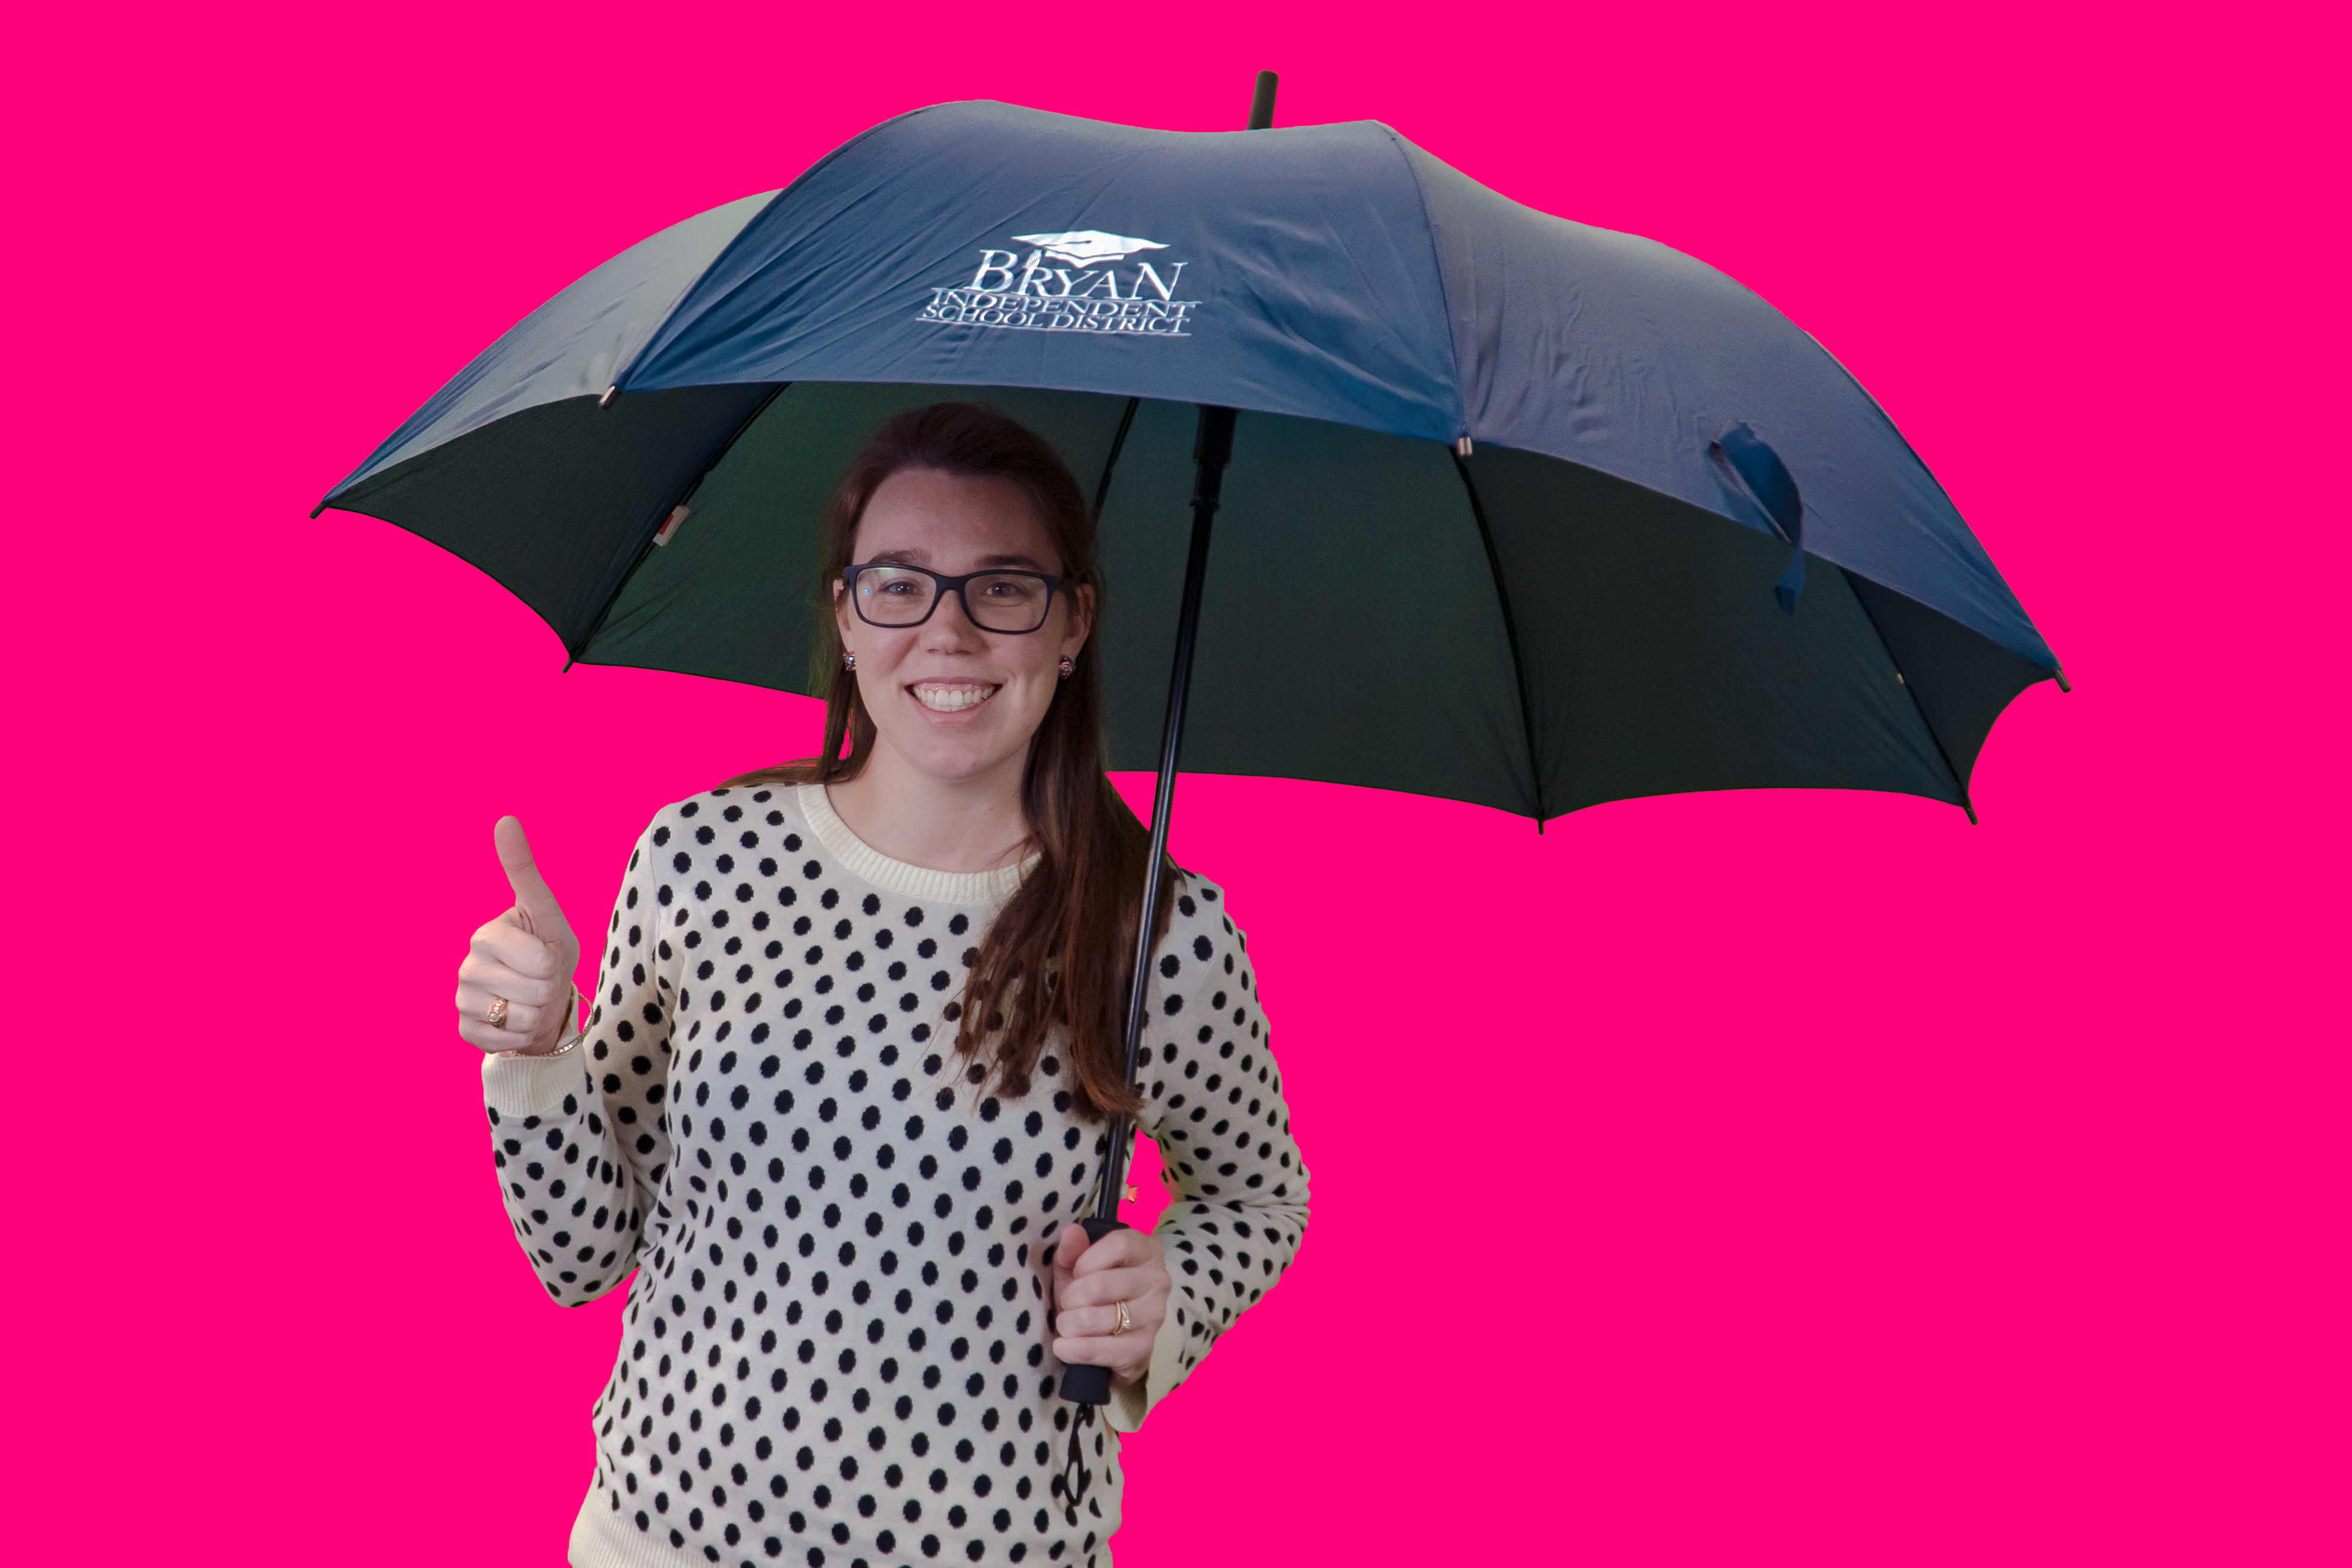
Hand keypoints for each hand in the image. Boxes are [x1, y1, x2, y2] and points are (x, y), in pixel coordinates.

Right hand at [455, 816, 581, 1055]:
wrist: (544, 1001)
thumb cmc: (549, 950)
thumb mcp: (547, 912)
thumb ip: (524, 870)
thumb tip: (505, 819)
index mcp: (487, 933)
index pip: (542, 961)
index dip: (556, 963)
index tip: (546, 953)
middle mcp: (468, 964)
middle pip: (537, 989)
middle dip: (549, 988)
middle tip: (540, 980)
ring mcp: (462, 998)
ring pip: (522, 1017)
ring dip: (537, 1012)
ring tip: (529, 998)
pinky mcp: (465, 1029)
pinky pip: (506, 1040)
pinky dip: (521, 1035)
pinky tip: (514, 1021)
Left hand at [1043, 1222, 1170, 1389]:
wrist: (1111, 1338)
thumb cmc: (1094, 1294)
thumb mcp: (1079, 1266)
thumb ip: (1073, 1248)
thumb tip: (1071, 1232)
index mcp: (1147, 1251)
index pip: (1119, 1245)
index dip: (1087, 1260)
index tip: (1076, 1271)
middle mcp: (1158, 1281)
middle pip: (1100, 1285)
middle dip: (1070, 1297)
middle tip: (1066, 1303)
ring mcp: (1154, 1316)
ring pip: (1096, 1318)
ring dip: (1069, 1323)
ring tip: (1066, 1324)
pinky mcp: (1143, 1347)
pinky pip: (1099, 1349)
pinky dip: (1073, 1349)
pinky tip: (1064, 1346)